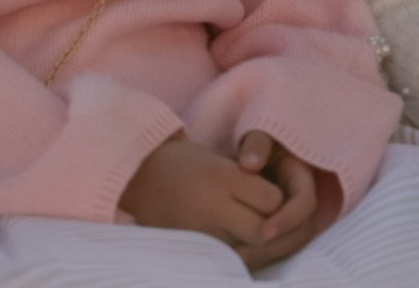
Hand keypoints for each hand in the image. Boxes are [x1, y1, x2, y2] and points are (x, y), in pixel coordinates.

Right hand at [117, 134, 287, 261]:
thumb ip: (249, 181)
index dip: (277, 200)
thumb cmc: (184, 162)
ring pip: (244, 250)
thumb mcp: (219, 160)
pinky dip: (232, 253)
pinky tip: (231, 242)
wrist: (135, 177)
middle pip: (261, 231)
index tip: (269, 195)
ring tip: (247, 231)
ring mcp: (197, 230)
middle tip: (263, 219)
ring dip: (251, 245)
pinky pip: (222, 258)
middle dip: (269, 228)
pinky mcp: (186, 247)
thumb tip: (283, 205)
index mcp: (223, 177)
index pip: (272, 200)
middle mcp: (211, 205)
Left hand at [233, 131, 323, 269]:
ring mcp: (293, 214)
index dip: (288, 218)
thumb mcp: (261, 134)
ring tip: (237, 256)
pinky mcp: (280, 225)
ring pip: (291, 242)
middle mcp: (302, 199)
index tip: (264, 231)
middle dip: (276, 244)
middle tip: (244, 252)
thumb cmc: (259, 139)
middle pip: (301, 230)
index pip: (305, 203)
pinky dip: (261, 252)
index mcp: (302, 176)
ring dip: (267, 253)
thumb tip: (250, 164)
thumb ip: (258, 144)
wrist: (253, 148)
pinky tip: (236, 254)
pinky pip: (278, 245)